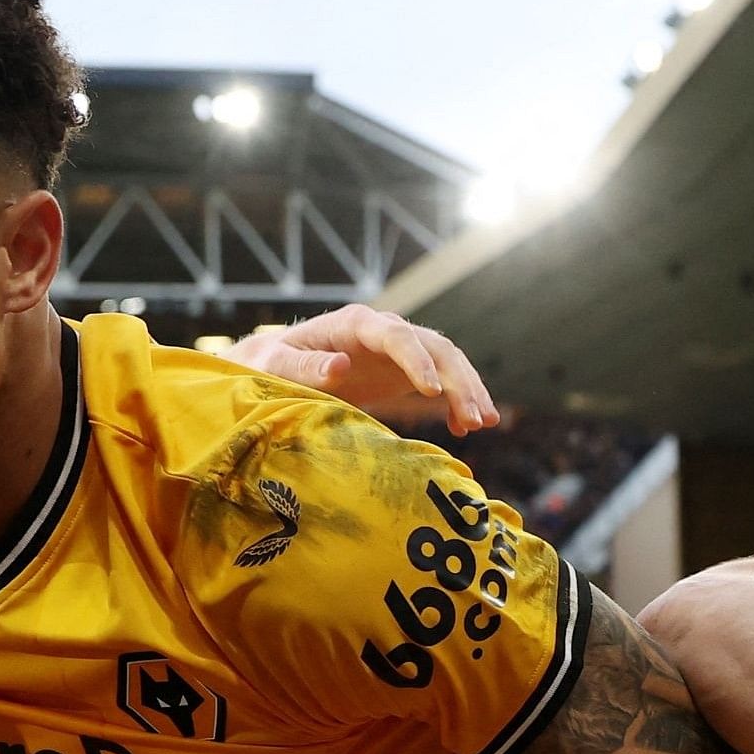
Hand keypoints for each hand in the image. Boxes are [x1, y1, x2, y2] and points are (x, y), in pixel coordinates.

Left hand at [221, 304, 498, 433]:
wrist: (275, 367)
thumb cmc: (269, 364)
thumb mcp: (276, 365)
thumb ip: (304, 366)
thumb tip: (340, 367)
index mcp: (353, 323)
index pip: (395, 334)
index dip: (416, 359)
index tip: (431, 389)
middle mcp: (383, 330)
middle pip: (434, 347)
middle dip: (458, 380)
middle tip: (477, 416)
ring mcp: (398, 349)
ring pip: (446, 362)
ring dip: (468, 390)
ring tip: (484, 422)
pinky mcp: (404, 370)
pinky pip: (441, 381)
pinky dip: (455, 402)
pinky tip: (464, 429)